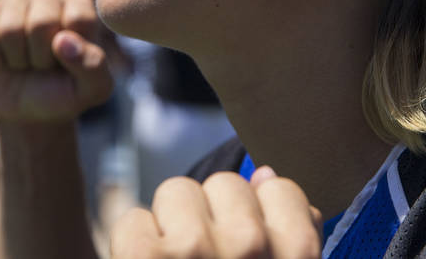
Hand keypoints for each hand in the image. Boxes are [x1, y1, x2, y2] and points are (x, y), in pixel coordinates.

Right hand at [0, 0, 112, 122]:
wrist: (27, 108)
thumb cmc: (64, 91)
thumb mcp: (92, 88)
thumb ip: (92, 65)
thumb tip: (62, 40)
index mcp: (80, 6)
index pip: (78, 19)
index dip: (71, 52)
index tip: (68, 63)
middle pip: (42, 22)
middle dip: (41, 57)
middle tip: (43, 65)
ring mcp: (15, 0)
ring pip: (10, 29)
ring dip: (18, 59)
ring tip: (25, 62)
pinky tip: (4, 59)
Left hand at [111, 167, 321, 258]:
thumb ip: (291, 238)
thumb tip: (267, 175)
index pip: (282, 190)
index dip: (260, 219)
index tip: (251, 257)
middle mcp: (252, 251)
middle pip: (225, 185)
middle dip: (211, 220)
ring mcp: (195, 253)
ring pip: (177, 192)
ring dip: (171, 231)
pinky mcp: (144, 258)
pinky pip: (134, 220)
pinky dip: (134, 253)